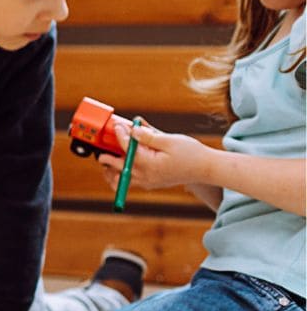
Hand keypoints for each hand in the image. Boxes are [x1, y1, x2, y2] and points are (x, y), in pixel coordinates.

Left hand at [96, 121, 217, 193]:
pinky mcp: (150, 184)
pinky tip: (121, 165)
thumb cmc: (191, 153)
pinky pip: (128, 183)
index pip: (126, 147)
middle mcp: (145, 176)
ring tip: (109, 158)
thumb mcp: (170, 140)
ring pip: (118, 180)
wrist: (205, 169)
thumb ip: (149, 136)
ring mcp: (146, 182)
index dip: (121, 134)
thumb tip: (133, 129)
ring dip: (110, 169)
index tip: (119, 126)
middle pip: (115, 167)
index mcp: (149, 163)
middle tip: (105, 145)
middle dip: (107, 155)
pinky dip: (120, 175)